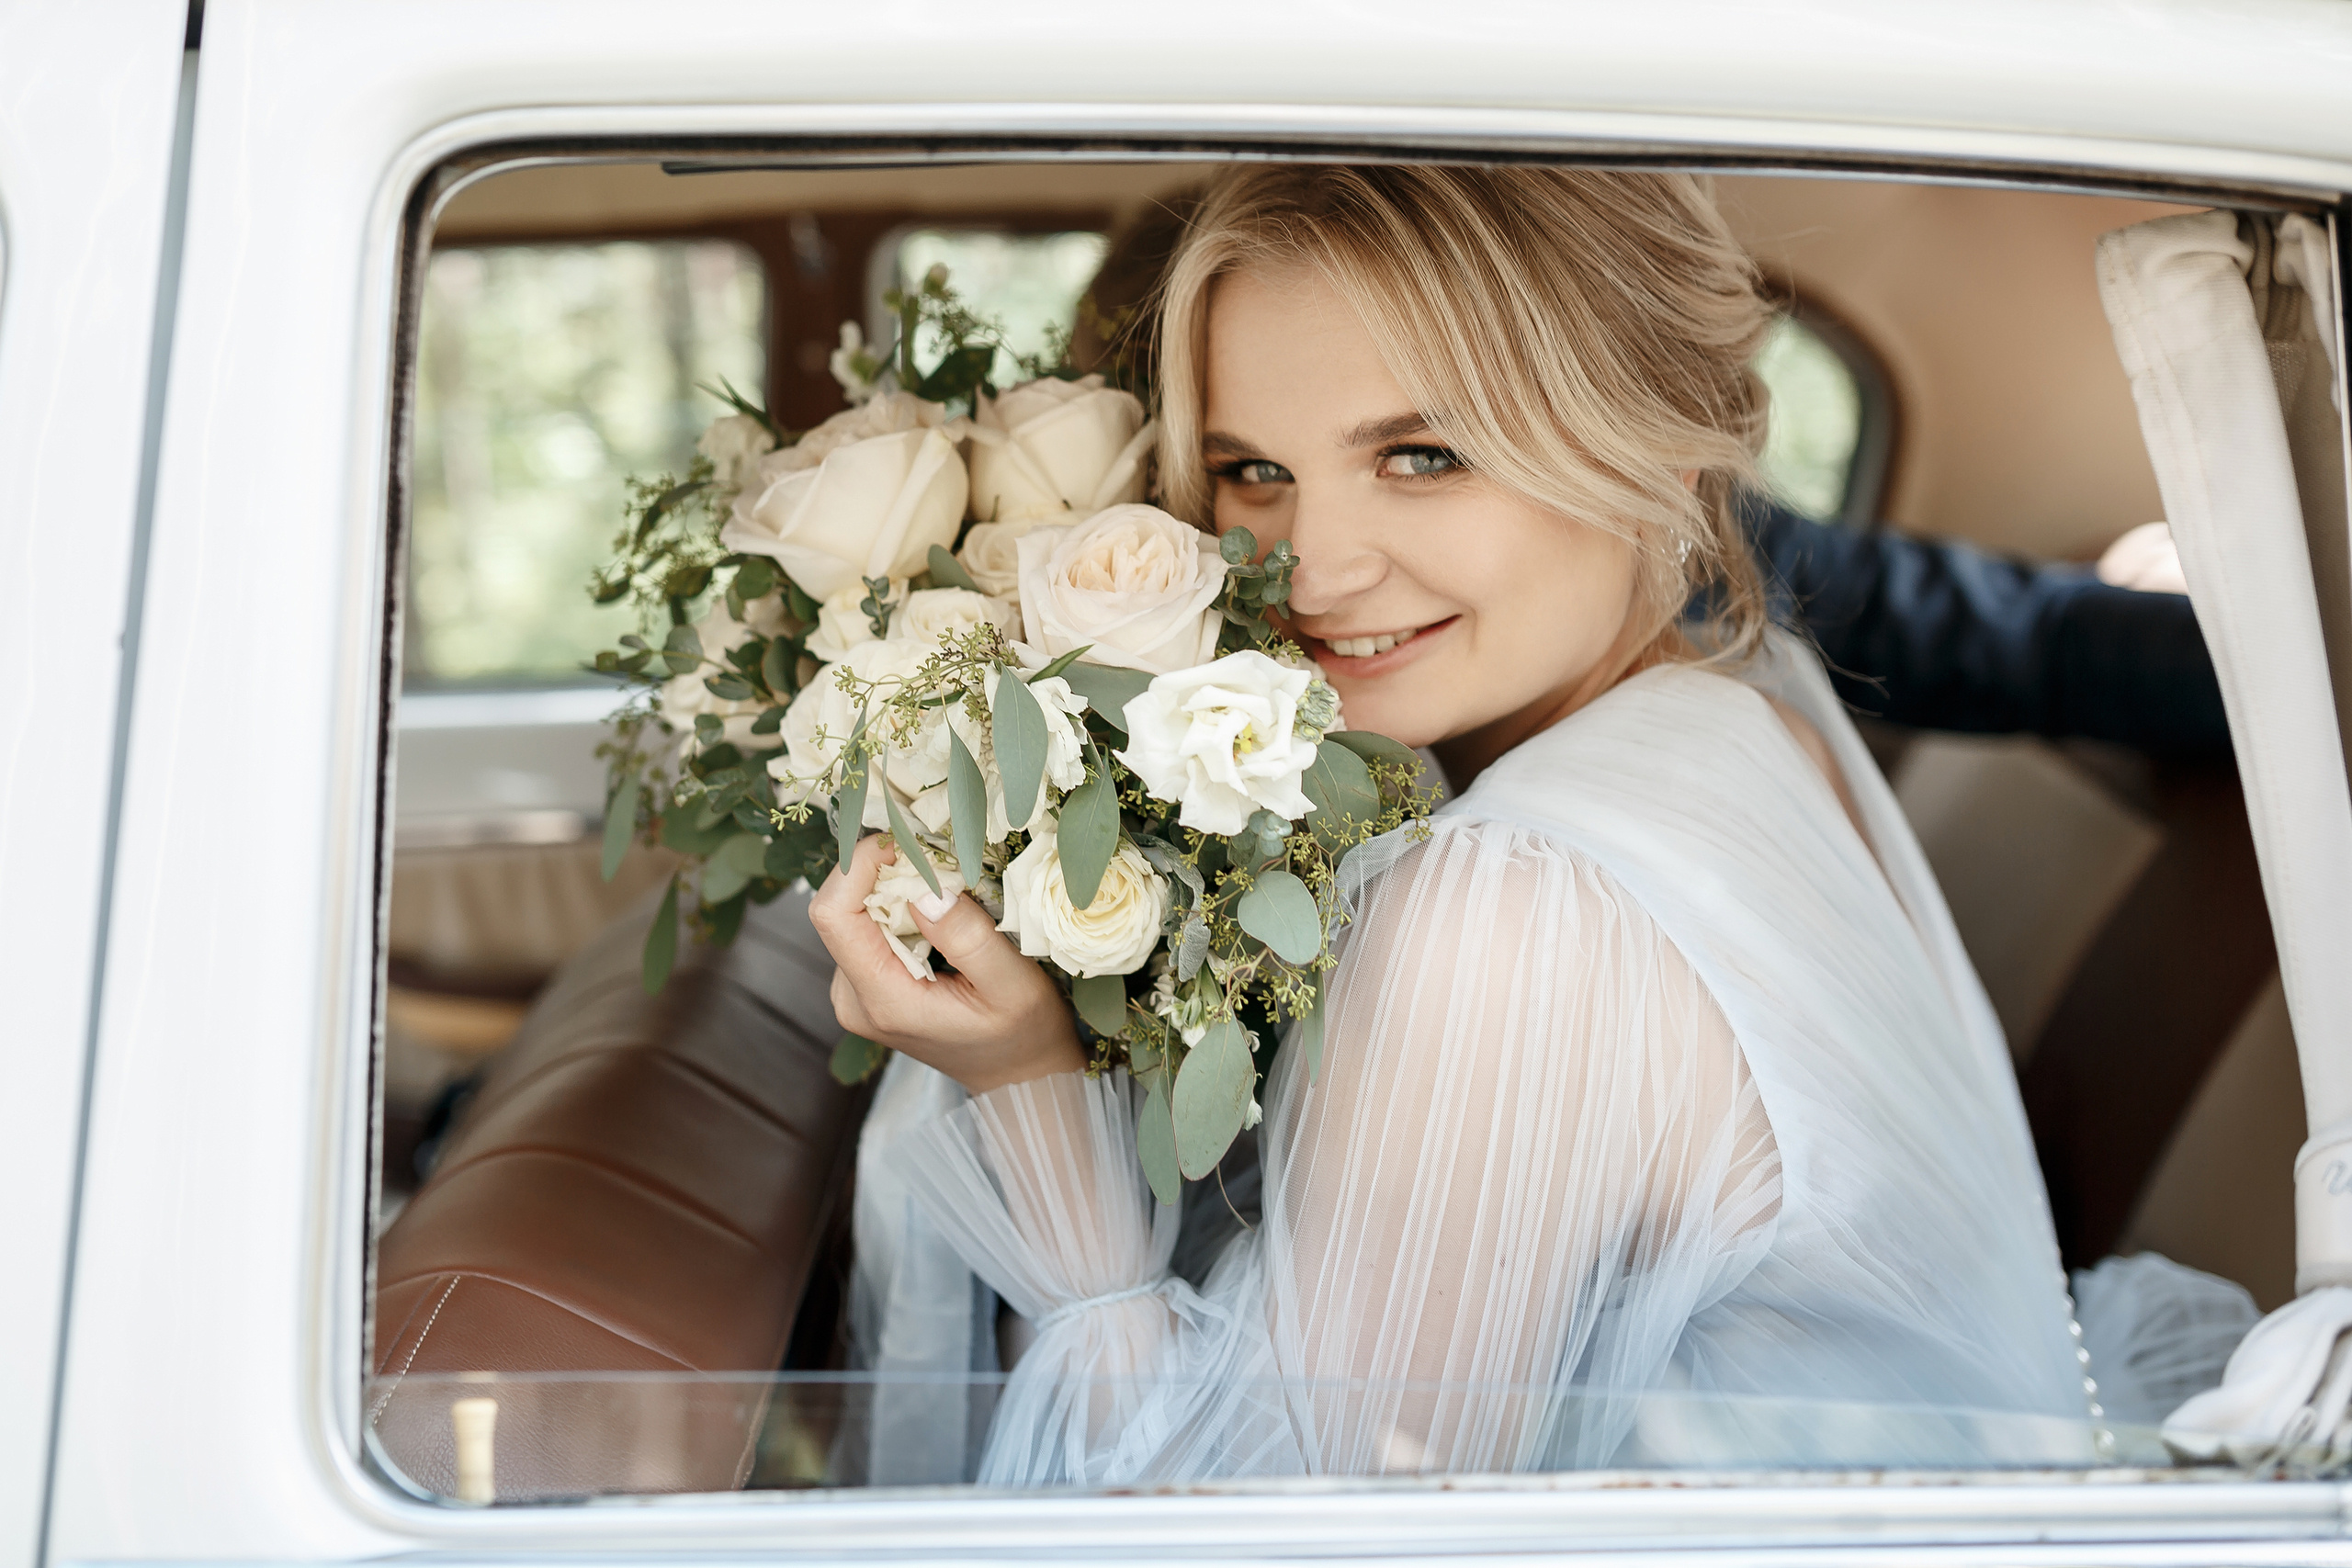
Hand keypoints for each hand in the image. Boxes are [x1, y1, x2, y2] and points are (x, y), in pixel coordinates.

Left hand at [808, 833, 1085, 1094]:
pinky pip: (864, 928)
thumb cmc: (1023, 1035)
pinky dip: (895, 906)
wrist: (1018, 1077)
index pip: (834, 916)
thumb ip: (968, 938)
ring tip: (944, 888)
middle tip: (937, 857)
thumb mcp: (1013, 986)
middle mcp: (853, 999)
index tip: (905, 840)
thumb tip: (924, 887)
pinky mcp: (865, 985)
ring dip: (891, 887)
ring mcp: (854, 994)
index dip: (860, 865)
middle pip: (839, 909)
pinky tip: (935, 913)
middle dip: (882, 872)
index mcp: (883, 1000)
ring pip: (851, 914)